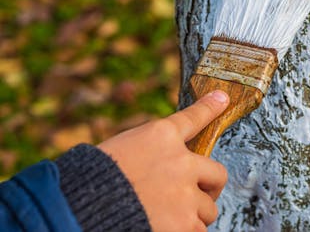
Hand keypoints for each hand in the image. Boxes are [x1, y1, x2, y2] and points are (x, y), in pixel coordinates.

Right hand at [98, 91, 229, 231]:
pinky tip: (166, 229)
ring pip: (208, 209)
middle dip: (210, 187)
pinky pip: (198, 231)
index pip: (193, 117)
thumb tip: (170, 165)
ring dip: (193, 215)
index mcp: (161, 136)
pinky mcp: (184, 224)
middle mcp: (180, 162)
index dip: (209, 107)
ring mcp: (185, 194)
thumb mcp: (120, 150)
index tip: (222, 99)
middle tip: (199, 196)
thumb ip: (151, 154)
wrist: (80, 208)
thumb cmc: (92, 180)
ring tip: (169, 217)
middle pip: (217, 173)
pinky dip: (185, 231)